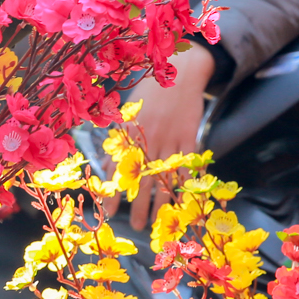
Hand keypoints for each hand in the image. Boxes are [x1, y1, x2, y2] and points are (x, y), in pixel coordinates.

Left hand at [121, 46, 213, 230]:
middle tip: (137, 226)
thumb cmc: (150, 93)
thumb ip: (121, 136)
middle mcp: (148, 139)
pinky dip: (187, 183)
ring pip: (165, 177)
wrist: (180, 73)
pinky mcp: (190, 137)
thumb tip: (108, 162)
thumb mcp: (129, 111)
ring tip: (159, 222)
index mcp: (130, 133)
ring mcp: (171, 139)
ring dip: (162, 202)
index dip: (114, 192)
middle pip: (143, 178)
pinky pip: (188, 165)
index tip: (110, 213)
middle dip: (139, 205)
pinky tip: (186, 201)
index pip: (119, 169)